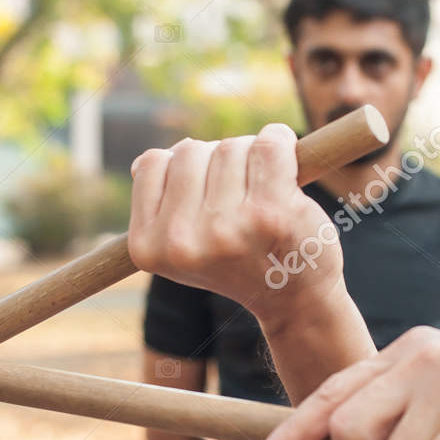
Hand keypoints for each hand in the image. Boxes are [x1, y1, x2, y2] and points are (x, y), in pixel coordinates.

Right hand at [127, 125, 342, 318]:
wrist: (297, 299)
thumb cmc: (240, 261)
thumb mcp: (185, 245)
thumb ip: (161, 206)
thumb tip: (143, 164)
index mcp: (149, 247)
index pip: (153, 163)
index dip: (185, 167)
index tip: (208, 193)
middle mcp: (181, 241)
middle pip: (190, 150)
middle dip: (217, 160)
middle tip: (240, 195)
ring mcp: (226, 228)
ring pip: (229, 147)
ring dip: (250, 156)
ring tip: (262, 194)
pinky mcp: (271, 214)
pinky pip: (269, 144)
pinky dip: (282, 141)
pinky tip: (289, 166)